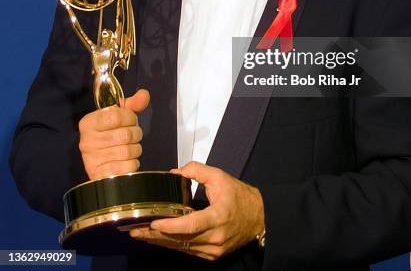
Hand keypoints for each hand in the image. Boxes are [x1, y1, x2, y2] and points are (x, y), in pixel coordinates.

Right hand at [78, 89, 149, 179]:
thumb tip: (144, 94)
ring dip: (135, 149)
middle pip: (125, 135)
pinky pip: (127, 168)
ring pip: (128, 151)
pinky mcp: (100, 176)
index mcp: (89, 122)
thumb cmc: (111, 133)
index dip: (130, 117)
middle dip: (136, 134)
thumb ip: (132, 104)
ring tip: (130, 147)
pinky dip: (133, 163)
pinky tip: (126, 160)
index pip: (116, 116)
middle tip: (133, 135)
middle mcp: (87, 141)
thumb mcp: (119, 115)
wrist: (101, 161)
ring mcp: (92, 160)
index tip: (130, 120)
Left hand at [130, 161, 264, 260]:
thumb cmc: (240, 197)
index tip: (154, 223)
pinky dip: (171, 245)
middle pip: (180, 239)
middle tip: (135, 230)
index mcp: (218, 216)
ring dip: (159, 242)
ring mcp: (213, 249)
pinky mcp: (211, 255)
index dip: (170, 226)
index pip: (191, 225)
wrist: (259, 217)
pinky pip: (187, 250)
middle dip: (155, 236)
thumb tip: (174, 172)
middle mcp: (215, 237)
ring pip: (181, 247)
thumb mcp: (220, 176)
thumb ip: (197, 170)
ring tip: (140, 234)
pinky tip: (158, 239)